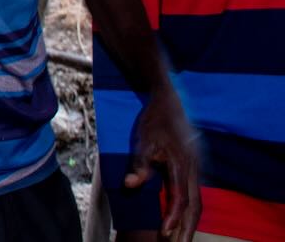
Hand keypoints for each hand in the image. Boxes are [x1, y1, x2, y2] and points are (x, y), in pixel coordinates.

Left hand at [126, 87, 200, 241]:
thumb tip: (130, 185)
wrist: (168, 100)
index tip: (166, 233)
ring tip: (181, 238)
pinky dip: (191, 208)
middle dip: (187, 227)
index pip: (180, 198)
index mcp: (182, 164)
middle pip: (194, 205)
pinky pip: (195, 192)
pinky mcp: (194, 166)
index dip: (173, 217)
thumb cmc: (154, 120)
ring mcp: (196, 167)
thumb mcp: (142, 140)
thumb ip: (139, 164)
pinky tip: (184, 216)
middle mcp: (194, 168)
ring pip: (197, 200)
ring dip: (190, 220)